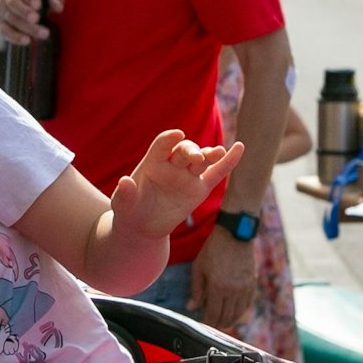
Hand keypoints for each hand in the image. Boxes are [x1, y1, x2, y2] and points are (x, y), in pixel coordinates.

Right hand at [0, 0, 59, 45]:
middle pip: (12, 2)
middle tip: (36, 19)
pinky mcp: (0, 24)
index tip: (38, 5)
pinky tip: (27, 40)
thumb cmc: (32, 0)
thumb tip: (58, 6)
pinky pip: (5, 31)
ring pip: (10, 17)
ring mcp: (2, 10)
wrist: (9, 5)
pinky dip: (16, 37)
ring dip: (25, 26)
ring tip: (42, 33)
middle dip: (24, 11)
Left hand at [110, 130, 244, 238]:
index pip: (162, 145)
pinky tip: (239, 148)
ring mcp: (187, 175)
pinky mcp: (199, 188)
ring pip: (202, 160)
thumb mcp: (123, 204)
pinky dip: (228, 162)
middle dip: (192, 151)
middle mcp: (172, 164)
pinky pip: (216, 173)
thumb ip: (124, 193)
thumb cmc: (130, 209)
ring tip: (218, 152)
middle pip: (185, 151)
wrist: (143, 227)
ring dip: (210, 154)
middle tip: (197, 158)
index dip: (169, 139)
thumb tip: (123, 181)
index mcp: (153, 162)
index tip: (177, 136)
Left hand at [189, 232, 255, 329]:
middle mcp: (233, 291)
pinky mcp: (252, 283)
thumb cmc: (213, 249)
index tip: (203, 325)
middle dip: (218, 323)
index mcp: (218, 288)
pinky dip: (241, 310)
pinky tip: (235, 311)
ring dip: (230, 319)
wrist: (235, 235)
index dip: (208, 323)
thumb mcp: (199, 268)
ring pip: (239, 312)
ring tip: (223, 321)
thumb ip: (196, 290)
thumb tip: (191, 308)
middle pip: (227, 316)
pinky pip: (248, 303)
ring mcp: (245, 288)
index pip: (214, 314)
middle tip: (212, 325)